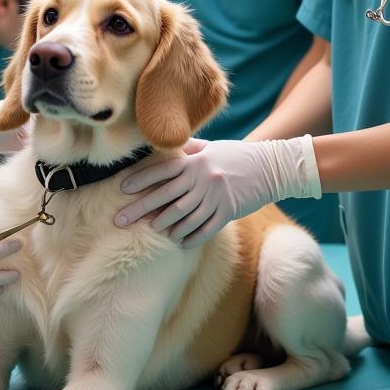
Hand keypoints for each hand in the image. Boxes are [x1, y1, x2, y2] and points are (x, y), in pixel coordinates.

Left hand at [114, 136, 321, 248]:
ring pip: (184, 216)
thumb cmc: (235, 155)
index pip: (162, 171)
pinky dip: (190, 237)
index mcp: (196, 161)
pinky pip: (205, 228)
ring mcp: (216, 197)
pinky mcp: (228, 212)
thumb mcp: (211, 147)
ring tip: (151, 230)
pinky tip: (179, 242)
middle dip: (141, 208)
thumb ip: (187, 149)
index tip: (122, 189)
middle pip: (166, 197)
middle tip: (120, 220)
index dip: (141, 179)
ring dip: (165, 225)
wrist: (269, 167)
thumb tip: (163, 147)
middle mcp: (203, 179)